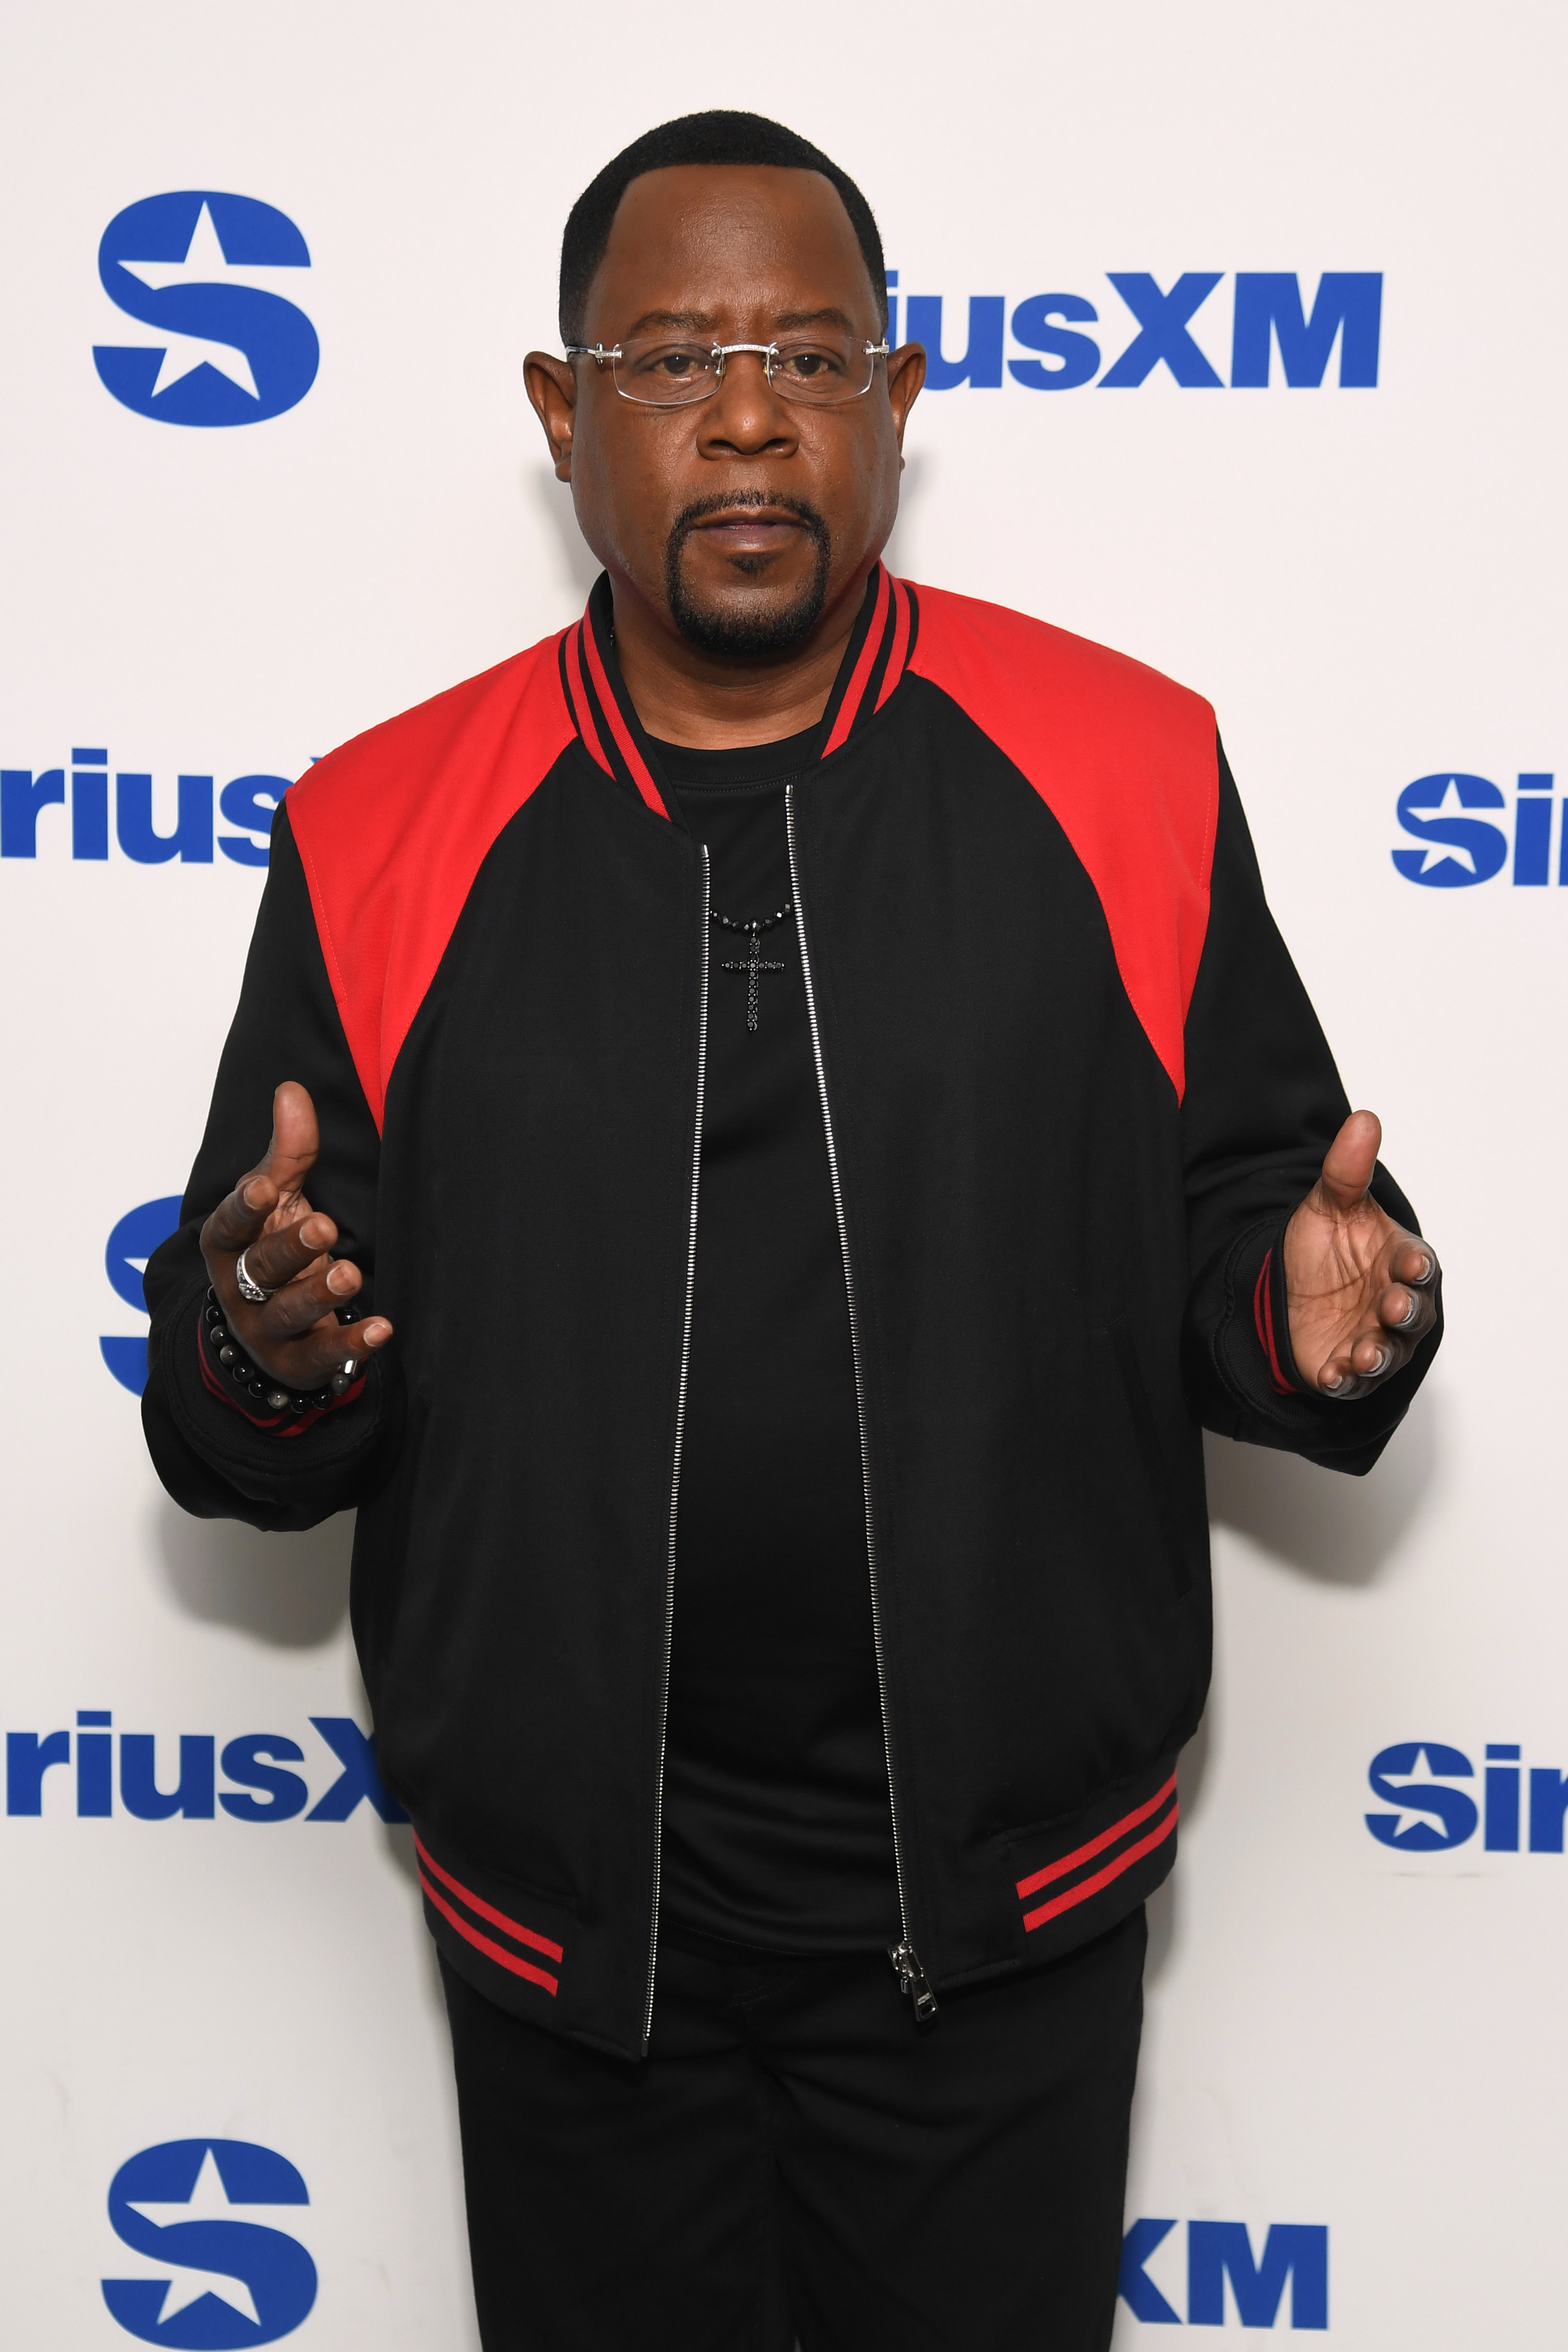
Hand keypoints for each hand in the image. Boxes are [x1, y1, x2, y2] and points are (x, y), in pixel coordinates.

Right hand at [199, 1080, 392, 1392]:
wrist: (267, 1331)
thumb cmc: (271, 1248)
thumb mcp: (277, 1200)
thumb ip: (287, 1153)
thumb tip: (291, 1090)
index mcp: (229, 1245)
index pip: (228, 1225)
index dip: (244, 1208)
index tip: (265, 1187)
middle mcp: (241, 1288)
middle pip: (260, 1268)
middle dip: (289, 1247)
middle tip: (324, 1225)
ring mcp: (267, 1329)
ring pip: (288, 1313)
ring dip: (318, 1294)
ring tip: (349, 1275)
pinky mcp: (298, 1362)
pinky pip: (323, 1355)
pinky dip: (351, 1343)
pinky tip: (381, 1328)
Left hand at [1283, 1109, 1438, 1398]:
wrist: (1289, 1286)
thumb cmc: (1327, 1246)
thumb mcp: (1329, 1204)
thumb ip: (1347, 1170)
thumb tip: (1364, 1119)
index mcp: (1399, 1262)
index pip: (1417, 1265)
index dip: (1415, 1265)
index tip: (1410, 1262)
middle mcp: (1395, 1304)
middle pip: (1412, 1313)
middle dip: (1404, 1311)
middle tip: (1393, 1307)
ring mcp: (1374, 1339)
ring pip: (1388, 1352)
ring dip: (1379, 1354)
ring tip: (1366, 1354)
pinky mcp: (1346, 1368)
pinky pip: (1352, 1381)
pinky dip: (1345, 1380)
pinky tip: (1334, 1375)